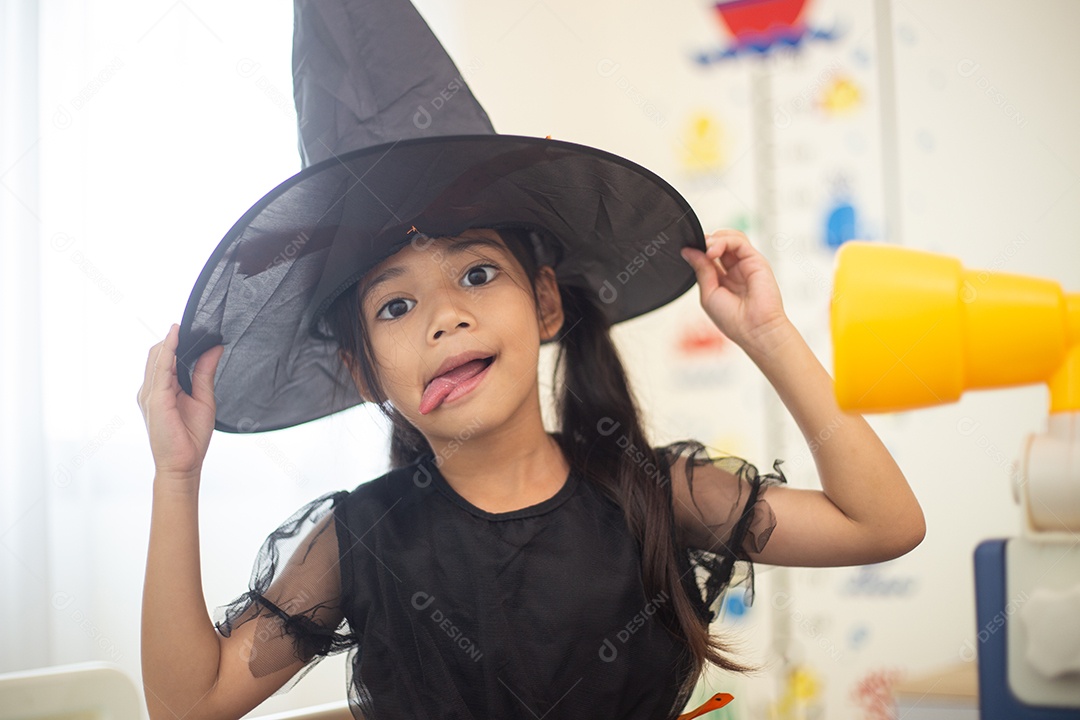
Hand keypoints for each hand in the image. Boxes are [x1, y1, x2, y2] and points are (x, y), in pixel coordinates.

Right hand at [137, 324, 223, 481]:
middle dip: (173, 339)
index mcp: (162, 390)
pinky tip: (177, 338)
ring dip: (171, 341)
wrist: (184, 463)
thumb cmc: (191, 437)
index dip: (177, 342)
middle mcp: (151, 390)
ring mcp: (149, 394)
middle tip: (194, 324)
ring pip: (157, 357)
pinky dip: (168, 351)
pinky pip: (161, 368)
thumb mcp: (204, 398)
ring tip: (186, 326)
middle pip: (158, 354)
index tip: (193, 328)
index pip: (166, 358)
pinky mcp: (154, 398)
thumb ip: (205, 372)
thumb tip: (215, 348)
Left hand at [679, 229, 788, 352]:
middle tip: (697, 248)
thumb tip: (688, 251)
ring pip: (731, 238)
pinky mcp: (756, 260)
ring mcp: (746, 263)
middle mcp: (735, 269)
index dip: (699, 250)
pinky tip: (713, 251)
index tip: (687, 249)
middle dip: (706, 242)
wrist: (755, 330)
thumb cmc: (734, 320)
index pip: (710, 255)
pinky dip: (724, 241)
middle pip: (720, 243)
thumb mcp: (708, 293)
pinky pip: (739, 241)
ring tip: (707, 250)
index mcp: (723, 279)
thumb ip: (701, 270)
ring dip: (715, 239)